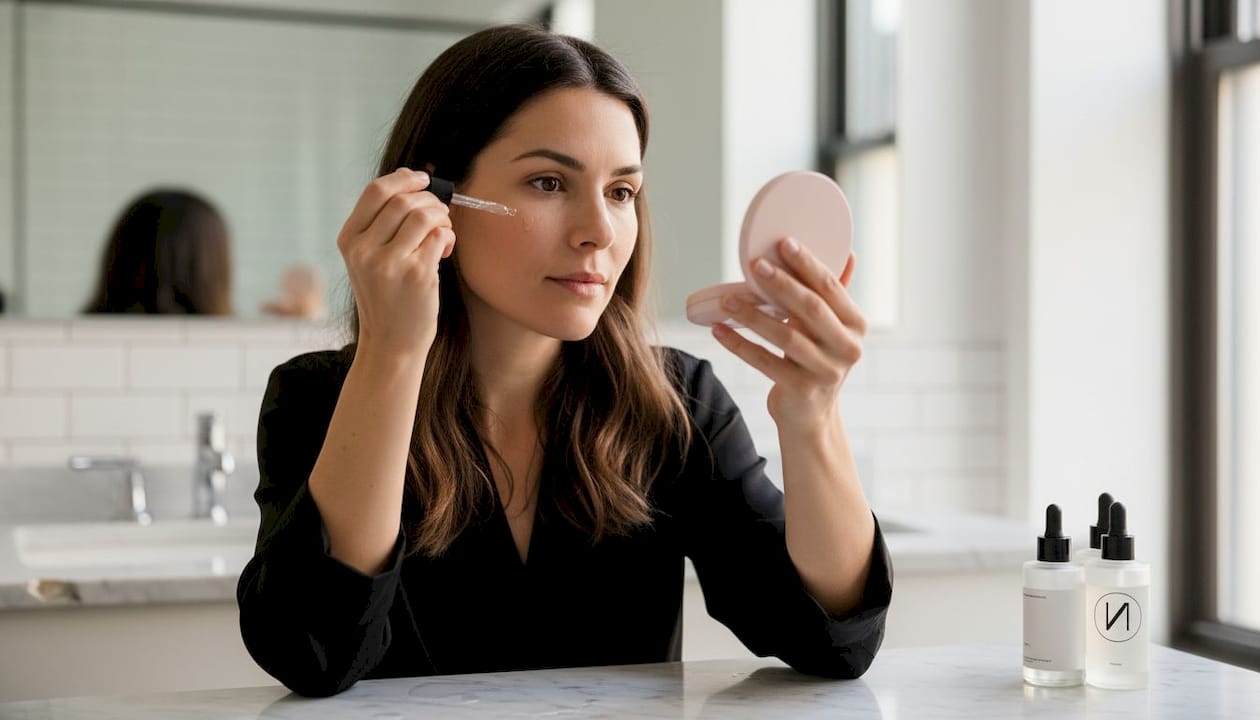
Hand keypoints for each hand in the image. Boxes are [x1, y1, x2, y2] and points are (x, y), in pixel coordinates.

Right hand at [336, 169, 454, 360]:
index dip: (403, 178)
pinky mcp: (416, 274)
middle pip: (403, 200)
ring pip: (423, 215)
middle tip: (440, 214)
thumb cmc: (386, 297)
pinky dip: (448, 236)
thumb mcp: (368, 260)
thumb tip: (415, 183)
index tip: (423, 178)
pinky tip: (444, 251)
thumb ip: (382, 226)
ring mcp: (389, 262)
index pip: (375, 191)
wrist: (391, 342)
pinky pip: (439, 236)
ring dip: (442, 217)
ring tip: (444, 231)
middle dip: (429, 200)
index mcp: (349, 241)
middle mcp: (364, 250)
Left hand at [711, 238, 865, 430]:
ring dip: (753, 314)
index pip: (831, 288)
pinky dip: (740, 344)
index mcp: (856, 325)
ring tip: (727, 299)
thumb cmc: (817, 362)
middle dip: (781, 283)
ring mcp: (826, 372)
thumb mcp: (832, 330)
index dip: (808, 263)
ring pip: (785, 336)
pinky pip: (765, 361)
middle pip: (810, 308)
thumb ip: (835, 296)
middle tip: (754, 264)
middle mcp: (847, 348)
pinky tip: (719, 329)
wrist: (811, 417)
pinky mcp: (801, 390)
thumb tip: (849, 252)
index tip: (784, 242)